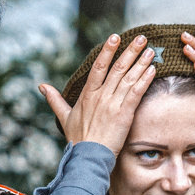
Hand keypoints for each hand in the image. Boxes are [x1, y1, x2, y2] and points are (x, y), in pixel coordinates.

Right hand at [39, 34, 156, 151]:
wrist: (88, 156)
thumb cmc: (77, 139)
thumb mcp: (64, 116)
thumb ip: (55, 99)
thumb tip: (42, 86)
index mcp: (88, 94)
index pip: (99, 67)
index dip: (108, 51)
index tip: (115, 37)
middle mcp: (101, 96)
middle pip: (117, 68)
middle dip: (130, 51)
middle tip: (141, 38)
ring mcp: (113, 104)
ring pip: (129, 78)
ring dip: (141, 63)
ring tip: (150, 50)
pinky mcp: (124, 114)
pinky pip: (136, 93)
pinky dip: (144, 80)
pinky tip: (152, 70)